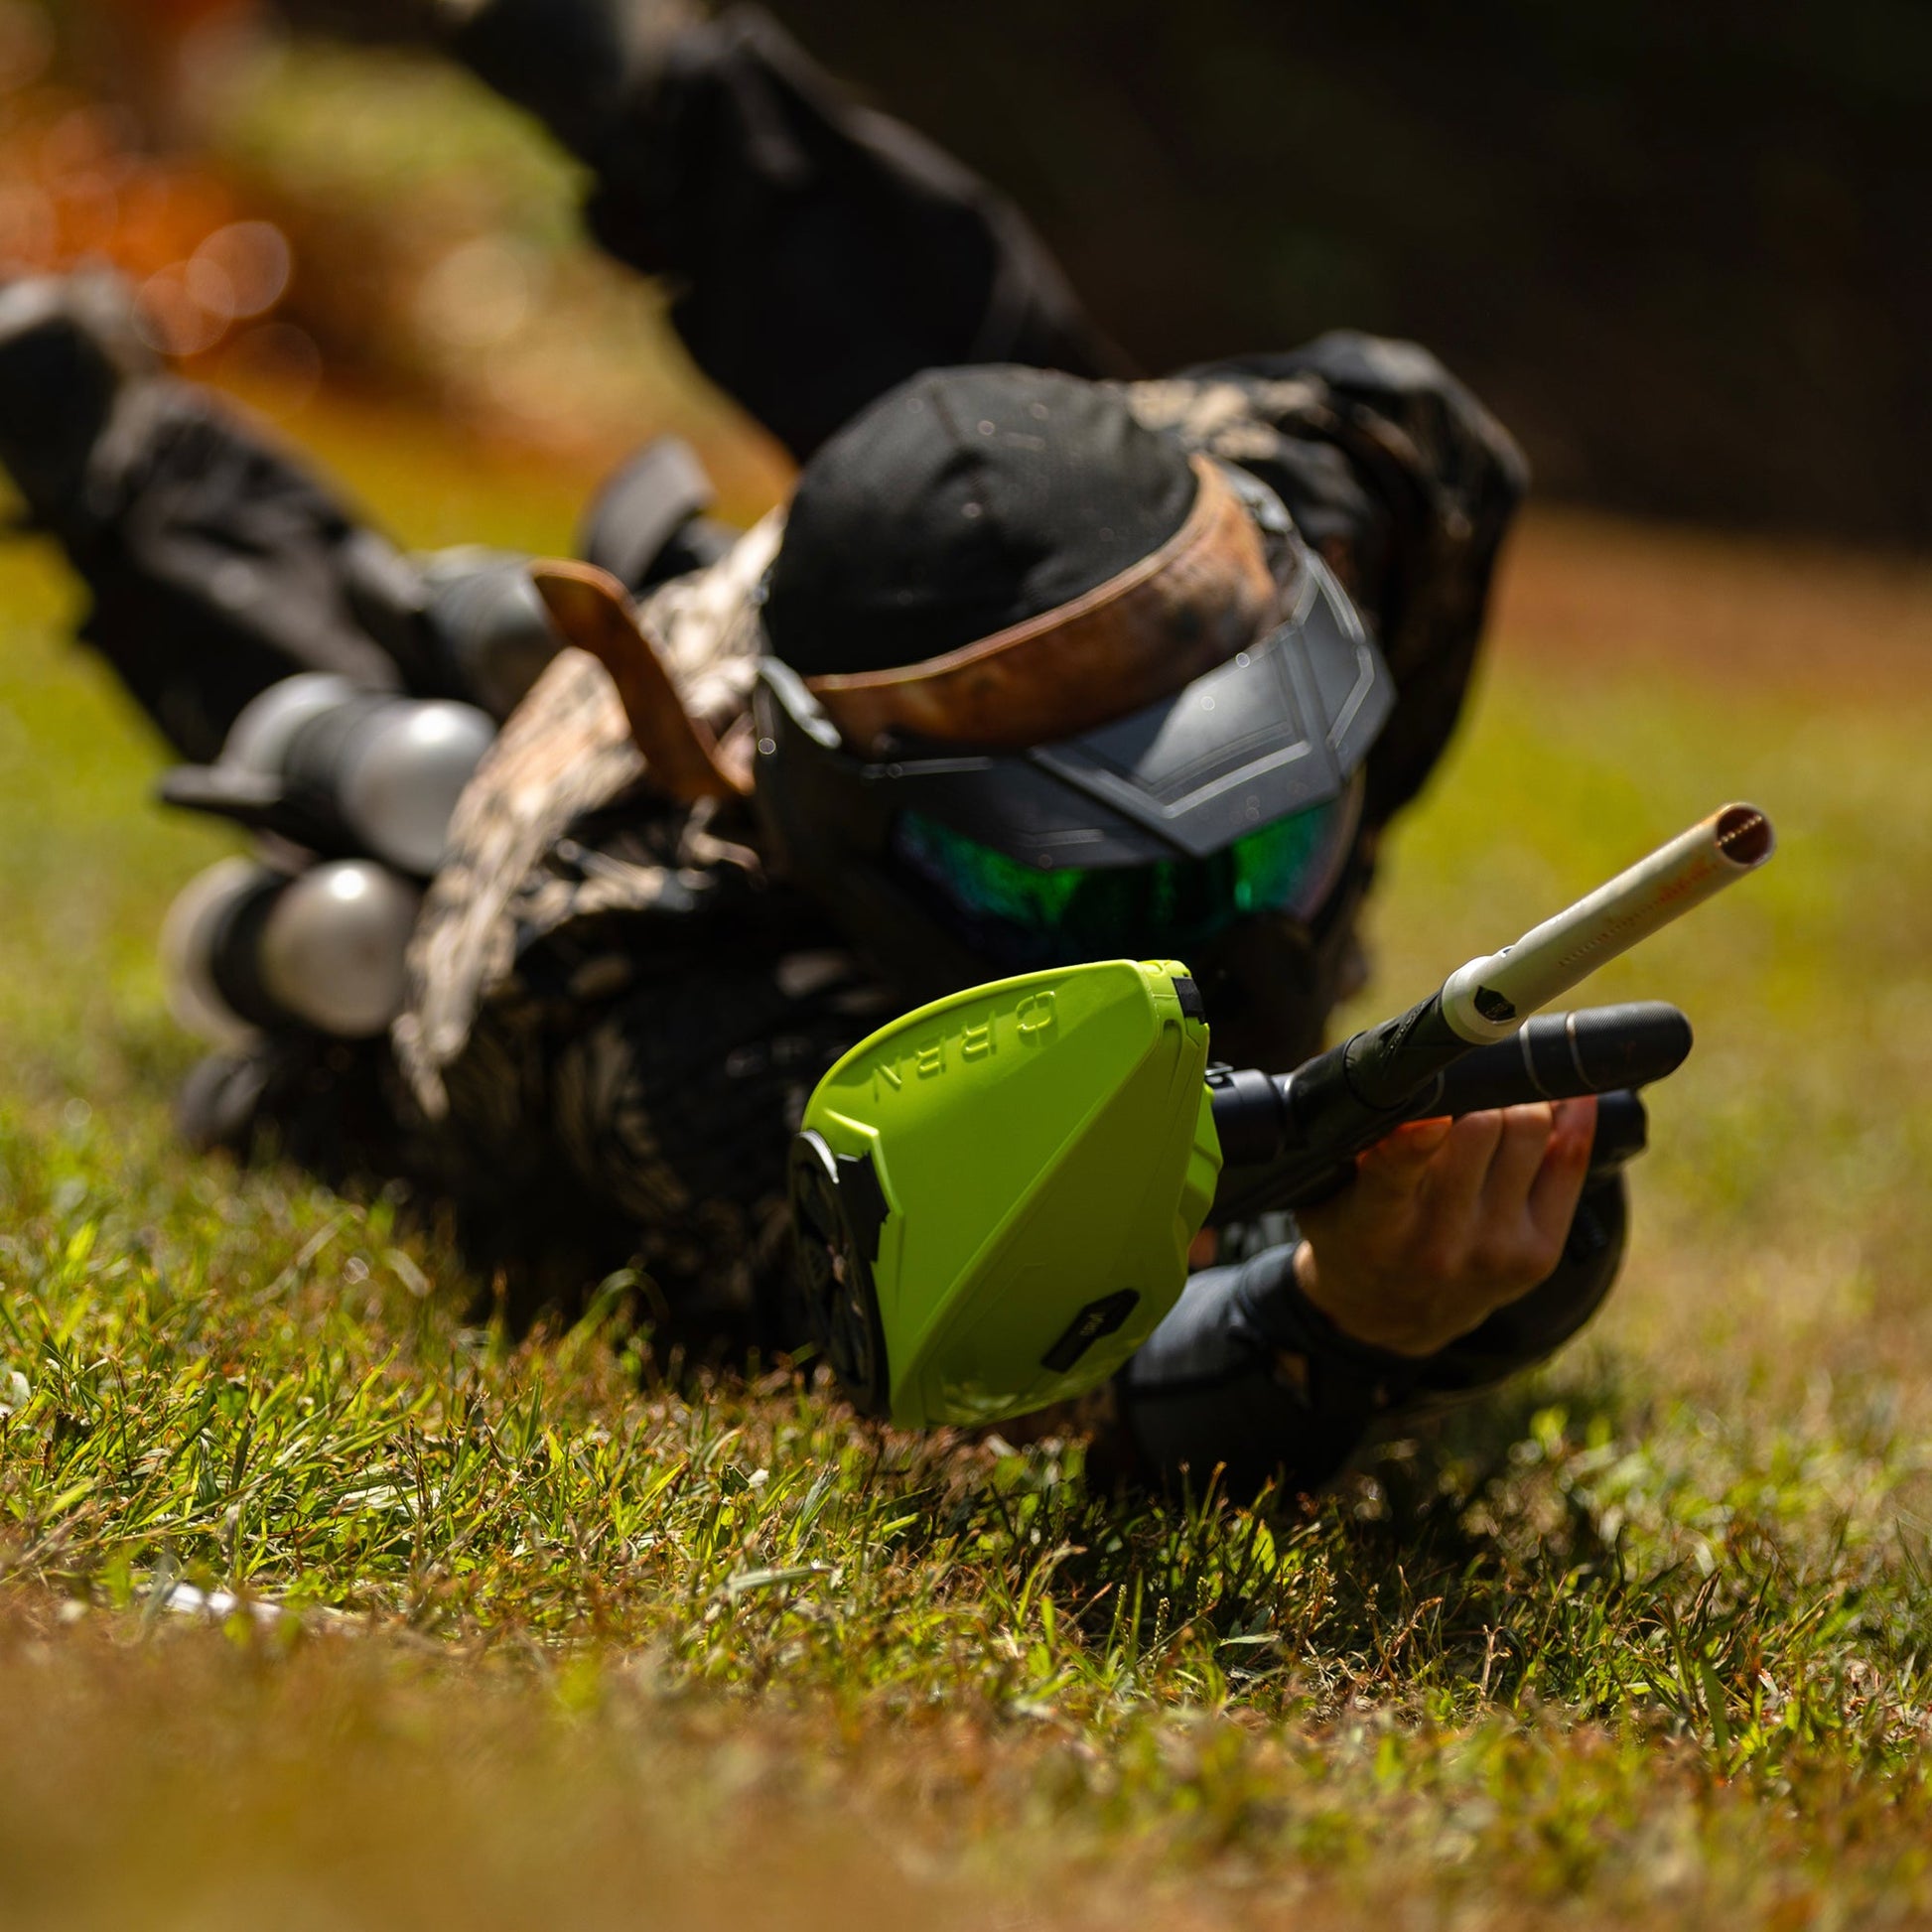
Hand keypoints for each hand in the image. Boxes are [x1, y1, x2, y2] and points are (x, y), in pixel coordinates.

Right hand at [1291, 1096, 1597, 1357]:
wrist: (1391, 1312)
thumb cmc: (1354, 1230)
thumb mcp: (1325, 1194)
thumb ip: (1351, 1142)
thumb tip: (1396, 1073)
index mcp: (1373, 1225)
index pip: (1396, 1173)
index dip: (1416, 1139)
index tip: (1428, 1113)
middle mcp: (1437, 1243)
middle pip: (1480, 1127)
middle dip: (1475, 1091)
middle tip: (1466, 1080)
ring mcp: (1494, 1251)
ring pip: (1528, 1129)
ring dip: (1515, 1102)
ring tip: (1497, 1099)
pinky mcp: (1537, 1256)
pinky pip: (1570, 1160)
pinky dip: (1568, 1119)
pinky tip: (1561, 1098)